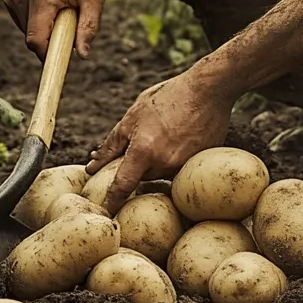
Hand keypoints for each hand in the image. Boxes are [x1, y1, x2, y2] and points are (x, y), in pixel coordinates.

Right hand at [3, 0, 104, 60]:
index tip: (59, 65)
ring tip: (61, 4)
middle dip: (52, 38)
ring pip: (28, 30)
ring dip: (45, 27)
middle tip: (71, 20)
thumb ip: (89, 25)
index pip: (37, 41)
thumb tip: (81, 55)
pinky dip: (37, 19)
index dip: (48, 56)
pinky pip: (23, 20)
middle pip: (33, 38)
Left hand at [86, 67, 236, 213]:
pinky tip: (182, 136)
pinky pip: (180, 169)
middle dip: (137, 166)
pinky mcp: (200, 166)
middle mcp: (164, 164)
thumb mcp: (134, 114)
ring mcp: (184, 167)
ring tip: (165, 133)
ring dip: (157, 161)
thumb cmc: (169, 97)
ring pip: (162, 173)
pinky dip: (176, 157)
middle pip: (143, 177)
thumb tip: (93, 163)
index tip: (104, 212)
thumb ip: (113, 143)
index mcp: (143, 151)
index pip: (122, 186)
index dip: (111, 202)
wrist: (209, 90)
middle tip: (142, 143)